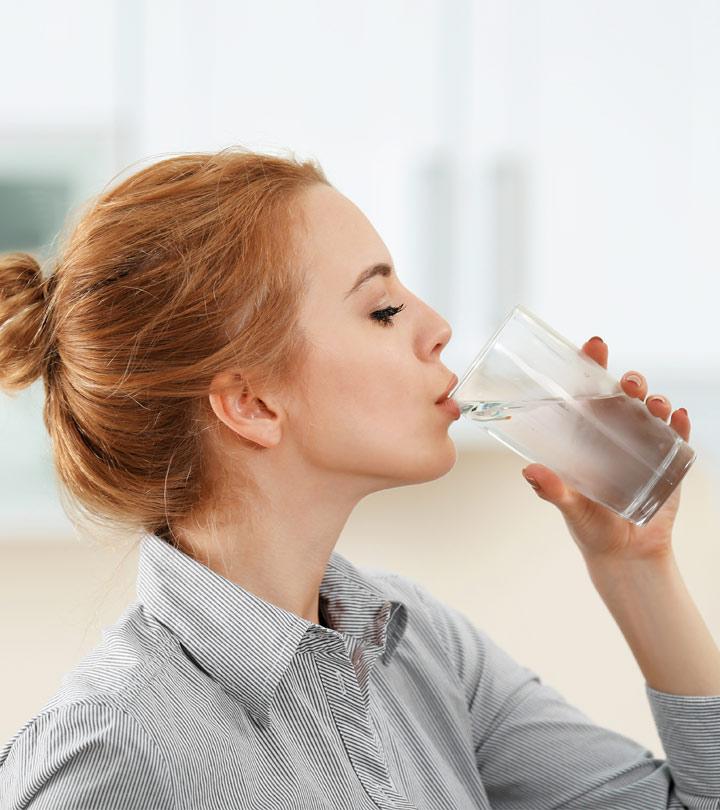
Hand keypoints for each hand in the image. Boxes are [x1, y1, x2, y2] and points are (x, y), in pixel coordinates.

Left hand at [521, 336, 690, 563]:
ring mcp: (645, 446)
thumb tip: (530, 470)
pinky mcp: (669, 463)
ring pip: (652, 411)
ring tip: (653, 403)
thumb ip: (553, 490)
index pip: (590, 392)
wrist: (625, 554)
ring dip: (656, 400)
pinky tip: (680, 419)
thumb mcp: (569, 506)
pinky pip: (678, 437)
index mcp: (588, 435)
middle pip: (625, 396)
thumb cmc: (591, 525)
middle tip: (629, 383)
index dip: (593, 366)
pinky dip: (681, 425)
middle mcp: (617, 434)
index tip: (595, 344)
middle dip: (630, 381)